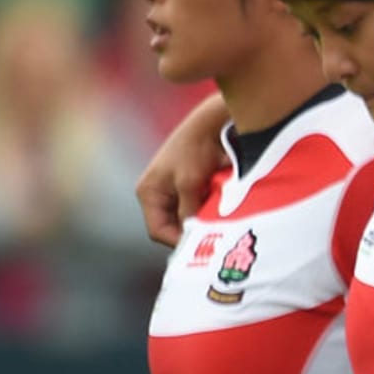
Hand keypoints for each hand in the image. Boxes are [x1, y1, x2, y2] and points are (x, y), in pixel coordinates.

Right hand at [135, 92, 232, 245]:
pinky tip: (224, 216)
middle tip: (214, 243)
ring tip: (221, 228)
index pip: (157, 231)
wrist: (212, 125)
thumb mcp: (189, 183)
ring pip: (188, 220)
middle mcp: (159, 195)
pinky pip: (199, 210)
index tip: (201, 248)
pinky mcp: (192, 188)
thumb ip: (188, 211)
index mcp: (149, 193)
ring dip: (203, 224)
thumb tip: (192, 237)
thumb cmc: (194, 150)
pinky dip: (210, 214)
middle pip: (173, 228)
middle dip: (192, 234)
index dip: (177, 242)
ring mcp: (175, 192)